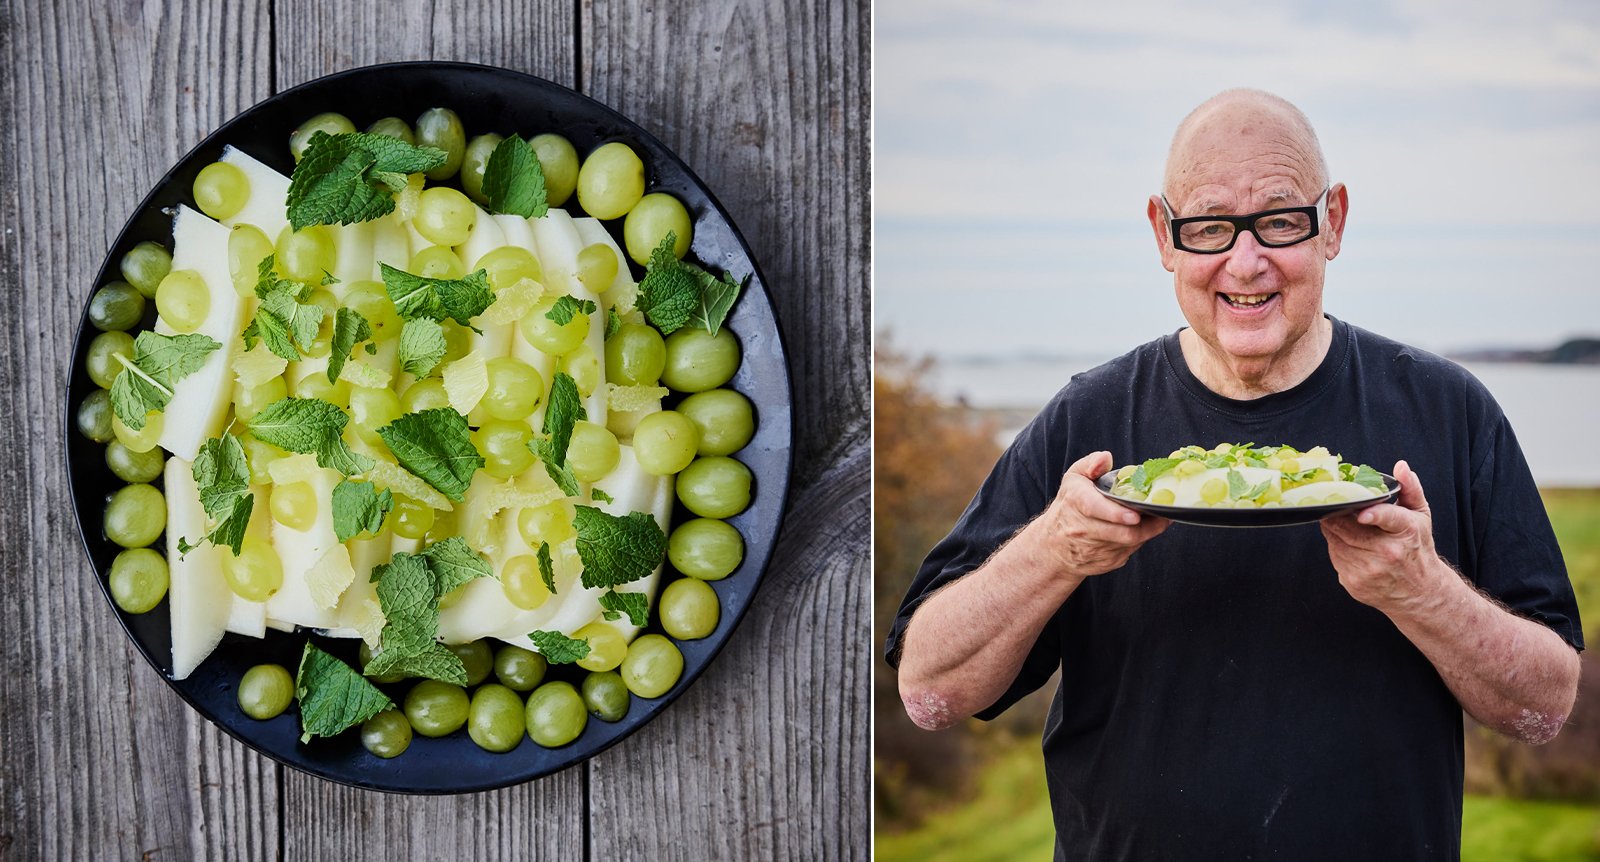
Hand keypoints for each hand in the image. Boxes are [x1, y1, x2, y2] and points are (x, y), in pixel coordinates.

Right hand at [1032, 451, 1168, 578]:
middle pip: (1121, 533)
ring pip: (1130, 543)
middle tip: (1164, 514)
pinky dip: (1140, 540)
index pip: (1094, 509)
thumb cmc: (1069, 507)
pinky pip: (1130, 551)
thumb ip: (1091, 464)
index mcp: (1076, 502)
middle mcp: (1082, 529)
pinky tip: (1141, 529)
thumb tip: (1106, 458)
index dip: (1116, 514)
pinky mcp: (1106, 562)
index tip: (1135, 515)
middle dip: (1147, 525)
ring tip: (1158, 518)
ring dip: (1147, 531)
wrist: (1054, 546)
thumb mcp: (1074, 478)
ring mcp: (1095, 549)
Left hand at [1320, 460, 1450, 610]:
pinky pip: (1334, 556)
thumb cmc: (1417, 549)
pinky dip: (1337, 547)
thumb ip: (1410, 489)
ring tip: (1350, 529)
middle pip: (1346, 527)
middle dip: (1337, 515)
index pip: (1389, 519)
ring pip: (1335, 540)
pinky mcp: (1354, 582)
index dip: (1374, 515)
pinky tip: (1351, 546)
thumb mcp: (1420, 517)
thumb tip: (1402, 466)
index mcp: (1406, 531)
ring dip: (1336, 531)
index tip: (1361, 513)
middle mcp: (1388, 552)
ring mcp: (1369, 570)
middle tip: (1336, 506)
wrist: (1419, 592)